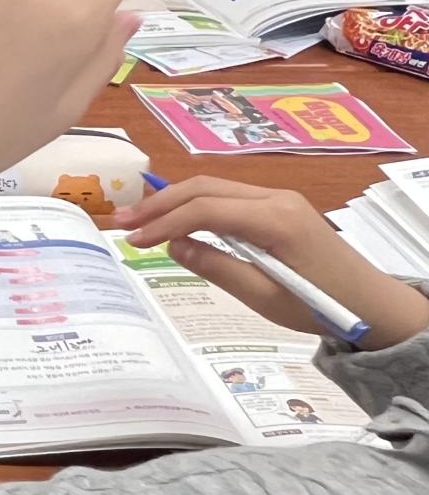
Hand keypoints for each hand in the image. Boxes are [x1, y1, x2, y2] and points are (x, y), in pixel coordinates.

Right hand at [116, 177, 428, 349]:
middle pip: (206, 188)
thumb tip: (174, 245)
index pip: (206, 210)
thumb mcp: (262, 296)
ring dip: (175, 201)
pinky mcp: (280, 208)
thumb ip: (216, 266)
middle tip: (122, 221)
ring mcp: (280, 199)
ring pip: (216, 188)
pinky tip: (176, 221)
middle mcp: (277, 198)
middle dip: (160, 203)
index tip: (133, 241)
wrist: (371, 305)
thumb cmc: (319, 306)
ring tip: (139, 219)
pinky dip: (197, 206)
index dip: (164, 223)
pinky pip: (230, 198)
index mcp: (274, 220)